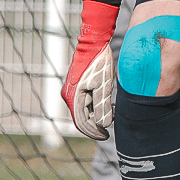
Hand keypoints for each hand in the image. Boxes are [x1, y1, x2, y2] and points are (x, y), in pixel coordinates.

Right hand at [62, 0, 118, 138]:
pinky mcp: (76, 86)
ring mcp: (71, 90)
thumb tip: (103, 125)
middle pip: (81, 118)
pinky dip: (94, 107)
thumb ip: (103, 106)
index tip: (106, 136)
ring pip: (83, 111)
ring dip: (96, 116)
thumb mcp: (104, 86)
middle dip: (95, 126)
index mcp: (73, 97)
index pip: (82, 123)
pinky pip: (83, 102)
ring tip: (111, 116)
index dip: (94, 132)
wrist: (94, 42)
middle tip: (108, 131)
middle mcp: (68, 95)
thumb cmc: (100, 63)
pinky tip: (108, 105)